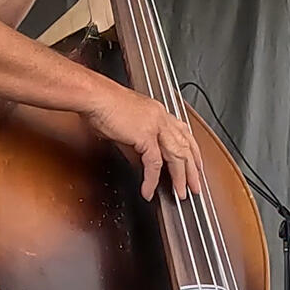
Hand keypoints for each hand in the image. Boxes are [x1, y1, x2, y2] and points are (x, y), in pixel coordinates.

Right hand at [87, 83, 206, 199]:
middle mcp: (161, 118)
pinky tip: (149, 190)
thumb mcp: (126, 125)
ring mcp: (155, 126)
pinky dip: (152, 180)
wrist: (93, 96)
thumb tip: (139, 160)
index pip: (184, 133)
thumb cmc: (102, 104)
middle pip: (185, 147)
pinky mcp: (145, 136)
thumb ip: (137, 142)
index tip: (195, 164)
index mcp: (158, 112)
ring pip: (176, 156)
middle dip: (192, 169)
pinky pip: (153, 163)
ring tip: (181, 193)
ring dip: (180, 177)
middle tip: (196, 185)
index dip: (192, 151)